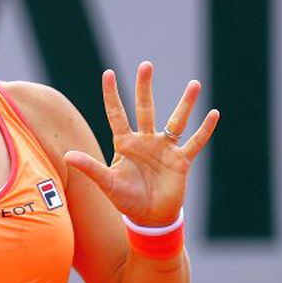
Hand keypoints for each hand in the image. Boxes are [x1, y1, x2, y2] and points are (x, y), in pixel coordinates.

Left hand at [64, 61, 219, 226]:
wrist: (149, 217)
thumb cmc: (126, 199)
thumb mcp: (107, 183)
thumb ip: (90, 168)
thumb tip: (67, 156)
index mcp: (125, 143)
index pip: (116, 113)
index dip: (111, 94)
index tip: (108, 73)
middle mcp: (145, 140)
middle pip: (145, 108)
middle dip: (144, 88)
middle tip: (146, 65)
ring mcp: (165, 148)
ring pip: (176, 120)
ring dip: (186, 104)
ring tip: (194, 84)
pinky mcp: (181, 161)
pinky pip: (195, 142)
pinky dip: (204, 129)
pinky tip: (214, 113)